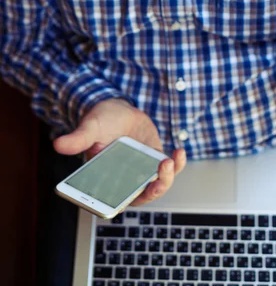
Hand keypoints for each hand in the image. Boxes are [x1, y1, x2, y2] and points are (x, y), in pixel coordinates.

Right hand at [54, 98, 185, 204]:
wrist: (119, 111)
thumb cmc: (101, 122)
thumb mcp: (90, 127)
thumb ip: (78, 138)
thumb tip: (58, 145)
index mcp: (103, 181)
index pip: (108, 202)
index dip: (116, 203)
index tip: (125, 197)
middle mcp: (124, 183)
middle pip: (137, 197)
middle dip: (149, 191)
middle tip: (156, 181)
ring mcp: (142, 174)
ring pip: (156, 186)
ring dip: (166, 178)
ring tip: (168, 161)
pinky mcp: (155, 163)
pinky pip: (169, 170)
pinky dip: (177, 164)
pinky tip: (178, 151)